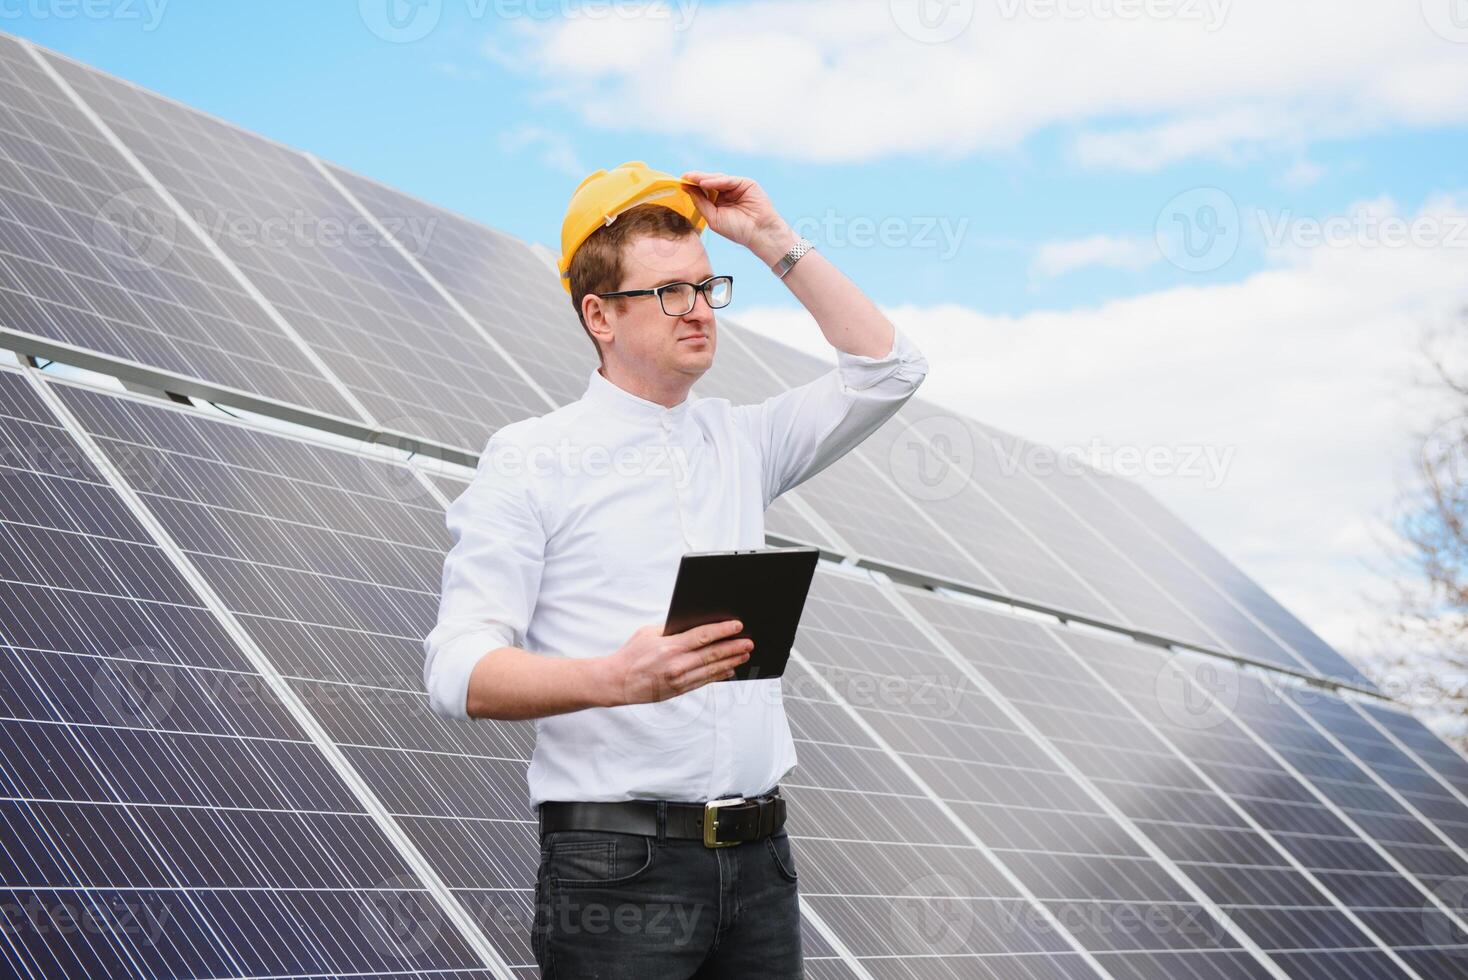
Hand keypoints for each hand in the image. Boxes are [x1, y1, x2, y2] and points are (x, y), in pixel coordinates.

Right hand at [601, 619, 753, 706]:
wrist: (617, 682)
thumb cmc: (631, 654)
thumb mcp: (648, 633)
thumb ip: (671, 630)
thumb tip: (693, 624)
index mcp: (670, 647)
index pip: (703, 636)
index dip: (723, 631)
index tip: (737, 625)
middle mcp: (677, 664)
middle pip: (712, 654)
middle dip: (733, 647)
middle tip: (749, 642)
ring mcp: (679, 680)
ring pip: (711, 669)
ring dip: (730, 662)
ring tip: (744, 655)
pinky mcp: (678, 690)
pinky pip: (703, 682)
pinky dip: (718, 675)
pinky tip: (729, 669)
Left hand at [681, 171, 797, 265]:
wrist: (758, 233)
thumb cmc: (737, 230)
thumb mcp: (713, 218)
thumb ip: (701, 203)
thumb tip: (687, 189)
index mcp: (720, 202)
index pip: (704, 191)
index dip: (693, 187)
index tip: (680, 184)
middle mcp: (728, 193)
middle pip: (710, 182)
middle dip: (696, 179)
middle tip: (683, 177)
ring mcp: (737, 187)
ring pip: (718, 179)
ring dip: (704, 178)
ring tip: (691, 179)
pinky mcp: (746, 183)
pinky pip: (728, 180)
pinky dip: (716, 181)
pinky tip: (704, 184)